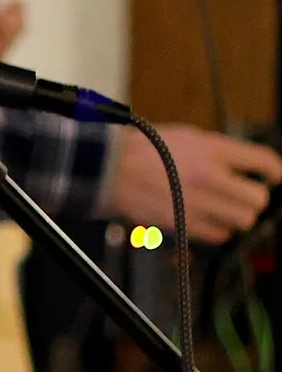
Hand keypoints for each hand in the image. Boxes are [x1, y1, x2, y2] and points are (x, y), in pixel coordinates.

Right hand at [106, 123, 281, 242]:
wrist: (106, 167)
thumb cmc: (142, 148)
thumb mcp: (186, 136)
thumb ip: (218, 152)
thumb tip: (245, 166)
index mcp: (211, 149)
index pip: (264, 162)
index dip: (275, 172)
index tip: (274, 177)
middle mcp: (208, 176)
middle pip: (258, 199)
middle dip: (252, 198)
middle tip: (241, 196)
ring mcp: (196, 202)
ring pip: (242, 221)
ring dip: (235, 216)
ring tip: (221, 209)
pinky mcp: (182, 223)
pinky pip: (218, 235)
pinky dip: (216, 229)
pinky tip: (203, 218)